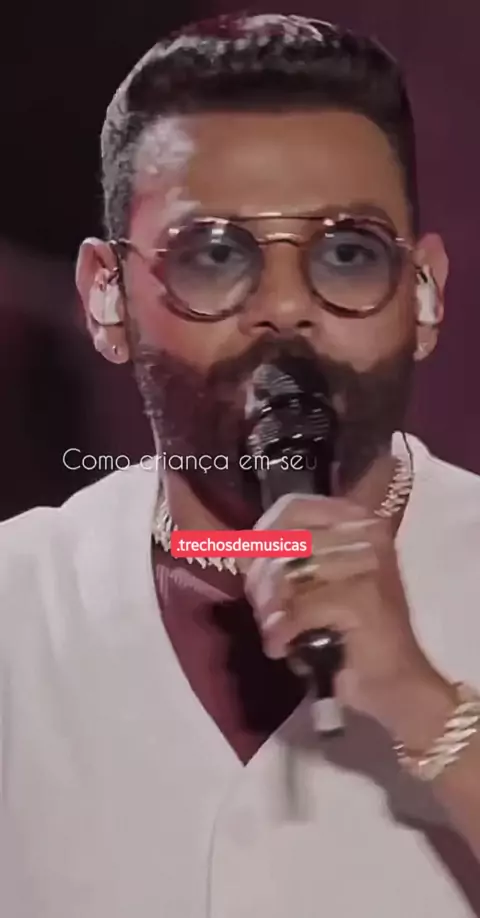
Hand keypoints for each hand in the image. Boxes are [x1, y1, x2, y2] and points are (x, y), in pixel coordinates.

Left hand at [242, 494, 454, 744]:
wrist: (395, 685)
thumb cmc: (351, 634)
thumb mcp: (316, 585)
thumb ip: (286, 558)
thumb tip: (237, 546)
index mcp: (359, 523)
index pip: (292, 508)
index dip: (261, 537)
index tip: (251, 567)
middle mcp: (368, 534)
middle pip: (284, 541)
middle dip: (262, 583)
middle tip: (266, 614)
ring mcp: (368, 564)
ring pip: (288, 573)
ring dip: (270, 610)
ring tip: (276, 632)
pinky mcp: (362, 598)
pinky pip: (298, 608)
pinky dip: (282, 632)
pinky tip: (282, 647)